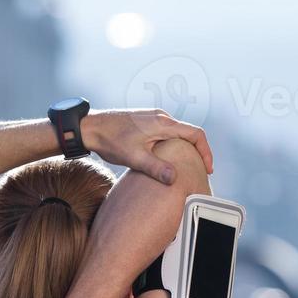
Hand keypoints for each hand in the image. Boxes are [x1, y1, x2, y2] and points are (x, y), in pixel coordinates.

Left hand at [83, 109, 213, 183]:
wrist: (90, 127)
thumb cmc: (110, 140)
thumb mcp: (134, 157)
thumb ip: (155, 168)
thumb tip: (174, 179)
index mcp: (163, 124)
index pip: (196, 134)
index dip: (206, 152)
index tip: (207, 169)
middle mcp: (162, 118)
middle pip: (189, 134)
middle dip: (197, 153)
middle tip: (199, 172)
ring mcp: (154, 119)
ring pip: (178, 134)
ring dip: (185, 150)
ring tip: (185, 169)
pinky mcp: (146, 123)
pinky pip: (167, 134)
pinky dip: (173, 147)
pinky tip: (166, 161)